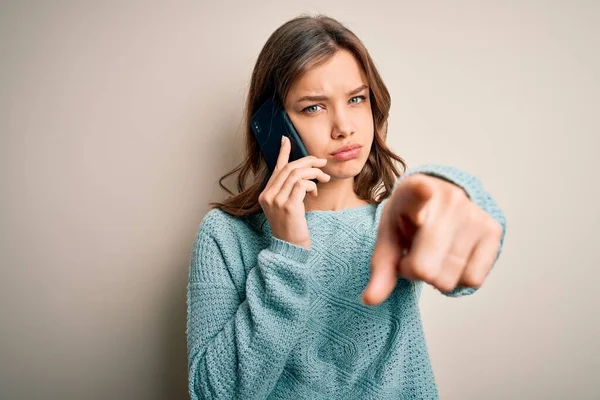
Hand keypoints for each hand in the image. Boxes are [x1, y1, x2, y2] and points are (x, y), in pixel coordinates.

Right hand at [258, 136, 330, 249]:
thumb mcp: (288, 207)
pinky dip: (312, 184)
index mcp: (266, 195)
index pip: (275, 169)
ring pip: (297, 174)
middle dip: (308, 162)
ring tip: (323, 179)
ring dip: (314, 173)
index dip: (282, 153)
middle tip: (322, 163)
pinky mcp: (288, 206)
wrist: (291, 249)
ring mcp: (276, 201)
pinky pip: (302, 185)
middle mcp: (268, 196)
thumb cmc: (293, 228)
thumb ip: (290, 190)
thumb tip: (303, 173)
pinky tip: (316, 191)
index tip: (286, 140)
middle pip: (289, 168)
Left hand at [362, 174, 502, 304]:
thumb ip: (380, 268)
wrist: (439, 199)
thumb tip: (370, 300)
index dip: (420, 193)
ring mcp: (473, 213)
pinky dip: (458, 278)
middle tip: (414, 253)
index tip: (423, 190)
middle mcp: (448, 199)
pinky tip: (451, 257)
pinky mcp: (493, 229)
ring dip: (436, 275)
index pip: (418, 193)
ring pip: (448, 279)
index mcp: (412, 191)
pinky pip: (472, 280)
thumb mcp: (388, 237)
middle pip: (425, 269)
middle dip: (414, 271)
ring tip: (433, 252)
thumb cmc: (407, 220)